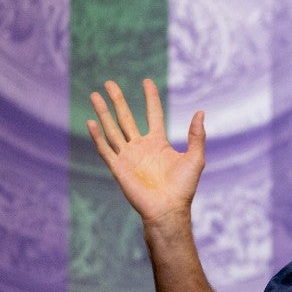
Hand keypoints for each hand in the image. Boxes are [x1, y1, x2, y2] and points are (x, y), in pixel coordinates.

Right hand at [87, 79, 205, 225]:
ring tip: (95, 95)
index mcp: (158, 143)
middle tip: (110, 82)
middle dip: (118, 100)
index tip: (147, 81)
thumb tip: (201, 112)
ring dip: (103, 112)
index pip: (153, 114)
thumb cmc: (184, 188)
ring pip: (113, 129)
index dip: (150, 98)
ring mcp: (128, 156)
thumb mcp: (195, 158)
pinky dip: (98, 136)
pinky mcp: (119, 168)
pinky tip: (91, 122)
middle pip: (126, 118)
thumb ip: (196, 135)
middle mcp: (141, 147)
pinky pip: (106, 149)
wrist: (169, 209)